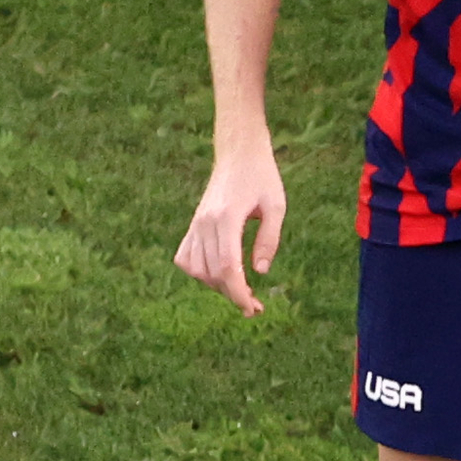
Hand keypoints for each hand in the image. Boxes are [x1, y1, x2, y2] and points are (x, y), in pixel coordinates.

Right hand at [173, 144, 287, 315]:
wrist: (238, 152)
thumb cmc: (262, 177)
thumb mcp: (276, 206)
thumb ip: (268, 240)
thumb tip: (259, 272)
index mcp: (226, 217)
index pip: (226, 266)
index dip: (237, 292)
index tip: (252, 308)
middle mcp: (205, 222)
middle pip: (212, 273)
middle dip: (233, 294)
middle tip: (255, 306)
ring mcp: (195, 223)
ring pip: (197, 269)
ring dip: (217, 286)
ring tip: (240, 289)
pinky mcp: (193, 224)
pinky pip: (185, 257)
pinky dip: (198, 272)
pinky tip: (217, 275)